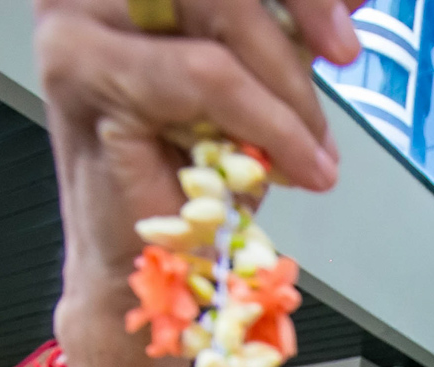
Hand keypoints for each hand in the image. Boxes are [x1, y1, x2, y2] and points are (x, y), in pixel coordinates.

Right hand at [32, 0, 365, 366]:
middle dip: (302, 8)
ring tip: (314, 142)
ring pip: (217, 11)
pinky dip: (267, 121)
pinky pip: (206, 76)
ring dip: (284, 81)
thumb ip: (286, 32)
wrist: (141, 272)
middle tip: (343, 51)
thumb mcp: (253, 83)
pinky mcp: (86, 74)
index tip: (354, 3)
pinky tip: (300, 160)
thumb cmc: (186, 182)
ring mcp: (79, 23)